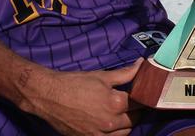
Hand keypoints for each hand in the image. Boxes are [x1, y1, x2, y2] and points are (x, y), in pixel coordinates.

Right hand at [19, 60, 141, 135]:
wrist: (49, 96)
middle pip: (134, 120)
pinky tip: (111, 126)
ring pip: (124, 133)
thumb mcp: (101, 76)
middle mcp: (109, 122)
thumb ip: (125, 74)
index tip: (145, 94)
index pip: (140, 103)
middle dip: (137, 111)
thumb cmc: (74, 83)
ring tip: (123, 115)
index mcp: (115, 103)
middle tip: (134, 104)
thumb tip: (142, 65)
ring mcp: (99, 134)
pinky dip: (114, 134)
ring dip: (127, 125)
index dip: (144, 98)